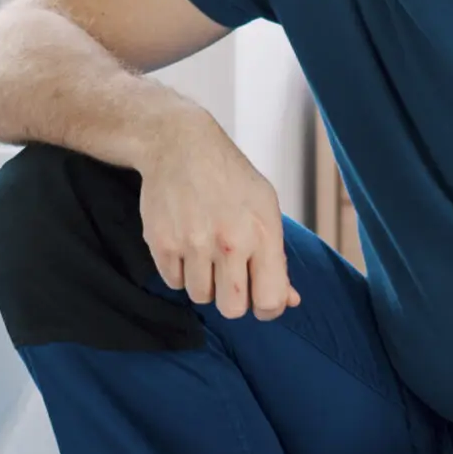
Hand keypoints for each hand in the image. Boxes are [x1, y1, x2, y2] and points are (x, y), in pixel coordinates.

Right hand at [136, 111, 297, 320]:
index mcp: (263, 233)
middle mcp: (230, 241)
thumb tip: (290, 300)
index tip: (258, 296)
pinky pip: (173, 282)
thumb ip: (277, 258)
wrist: (179, 145)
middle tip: (229, 276)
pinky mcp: (162, 243)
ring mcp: (193, 243)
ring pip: (200, 296)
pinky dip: (179, 271)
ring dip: (203, 282)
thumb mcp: (265, 207)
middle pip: (232, 309)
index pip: (270, 301)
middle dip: (232, 298)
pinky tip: (184, 244)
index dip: (266, 307)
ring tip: (204, 252)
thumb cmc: (229, 177)